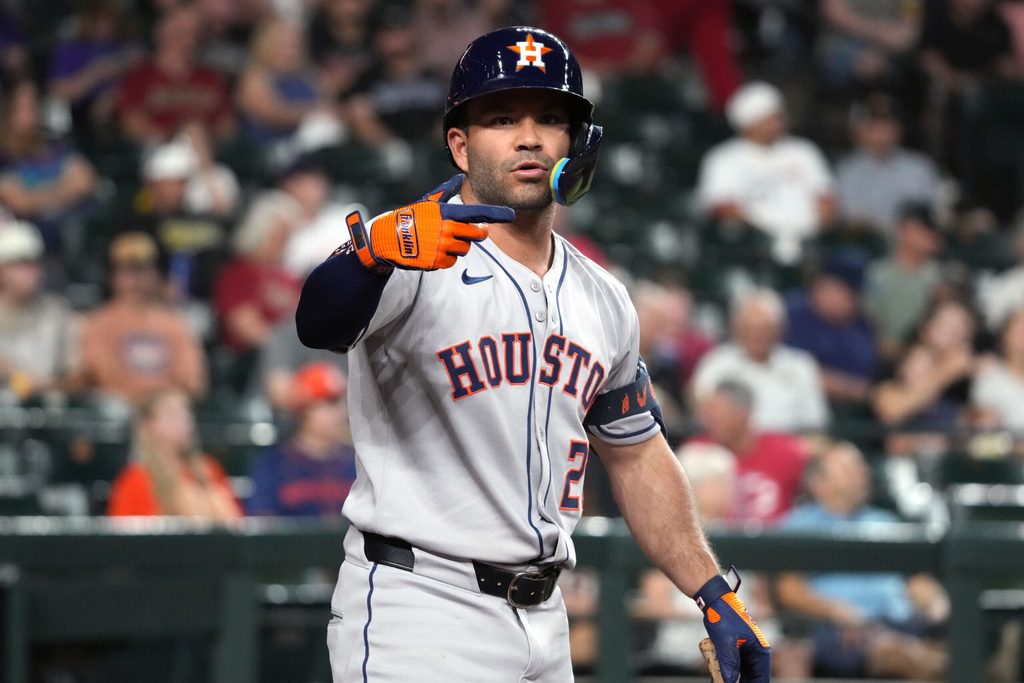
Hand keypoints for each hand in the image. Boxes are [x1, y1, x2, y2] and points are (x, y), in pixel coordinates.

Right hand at [346, 179, 512, 271]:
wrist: (388, 238)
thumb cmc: (410, 217)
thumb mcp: (428, 201)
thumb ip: (446, 190)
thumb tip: (459, 177)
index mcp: (447, 212)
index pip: (477, 213)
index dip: (496, 214)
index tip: (511, 215)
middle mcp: (448, 228)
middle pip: (475, 235)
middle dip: (472, 235)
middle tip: (459, 233)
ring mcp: (443, 246)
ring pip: (464, 250)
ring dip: (456, 247)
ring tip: (438, 242)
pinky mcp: (437, 261)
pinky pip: (452, 262)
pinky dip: (445, 259)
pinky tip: (432, 252)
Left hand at [695, 571, 770, 682]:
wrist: (714, 601)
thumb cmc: (723, 617)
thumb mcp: (726, 642)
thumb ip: (729, 663)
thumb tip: (730, 682)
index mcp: (760, 651)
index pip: (762, 679)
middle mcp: (756, 653)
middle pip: (752, 678)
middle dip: (740, 682)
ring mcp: (746, 652)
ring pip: (742, 674)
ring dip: (732, 678)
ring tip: (720, 679)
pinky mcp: (736, 650)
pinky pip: (734, 667)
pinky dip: (727, 671)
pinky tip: (718, 673)